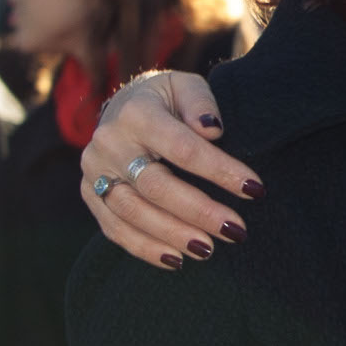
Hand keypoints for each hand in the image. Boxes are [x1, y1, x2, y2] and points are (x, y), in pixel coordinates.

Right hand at [78, 70, 259, 268]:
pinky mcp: (90, 194)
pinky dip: (144, 248)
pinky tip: (176, 260)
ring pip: (132, 212)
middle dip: (199, 211)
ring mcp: (95, 171)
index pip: (183, 148)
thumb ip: (201, 102)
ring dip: (173, 235)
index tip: (255, 189)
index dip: (220, 170)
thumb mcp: (187, 86)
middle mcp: (109, 143)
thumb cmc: (168, 99)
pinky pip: (114, 228)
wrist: (122, 107)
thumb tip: (213, 129)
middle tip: (236, 230)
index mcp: (136, 113)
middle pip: (156, 186)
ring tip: (209, 250)